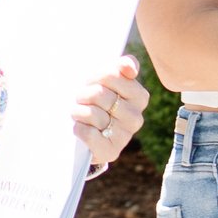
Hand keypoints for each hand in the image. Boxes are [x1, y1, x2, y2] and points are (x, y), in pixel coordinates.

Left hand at [73, 58, 148, 172]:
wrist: (90, 133)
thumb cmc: (100, 100)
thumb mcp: (110, 79)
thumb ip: (124, 65)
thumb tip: (129, 68)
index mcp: (140, 96)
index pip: (111, 75)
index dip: (94, 77)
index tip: (89, 81)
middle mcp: (136, 118)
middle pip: (99, 94)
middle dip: (83, 94)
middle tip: (81, 99)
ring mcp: (125, 136)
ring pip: (92, 114)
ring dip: (78, 111)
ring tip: (78, 113)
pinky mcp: (111, 152)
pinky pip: (88, 133)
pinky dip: (78, 128)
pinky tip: (79, 127)